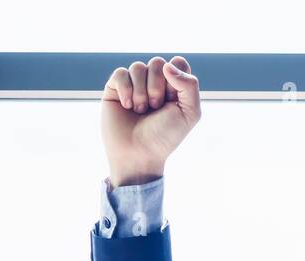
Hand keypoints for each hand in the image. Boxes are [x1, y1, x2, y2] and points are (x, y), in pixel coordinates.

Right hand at [101, 55, 200, 186]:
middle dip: (157, 87)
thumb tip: (167, 65)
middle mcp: (154, 83)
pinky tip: (127, 106)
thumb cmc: (165, 136)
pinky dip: (125, 89)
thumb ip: (189, 86)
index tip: (173, 98)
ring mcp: (134, 85)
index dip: (176, 77)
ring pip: (138, 66)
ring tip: (141, 111)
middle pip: (158, 62)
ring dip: (141, 92)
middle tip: (155, 108)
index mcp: (175, 87)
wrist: (138, 154)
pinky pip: (120, 73)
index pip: (178, 63)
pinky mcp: (115, 88)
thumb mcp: (189, 113)